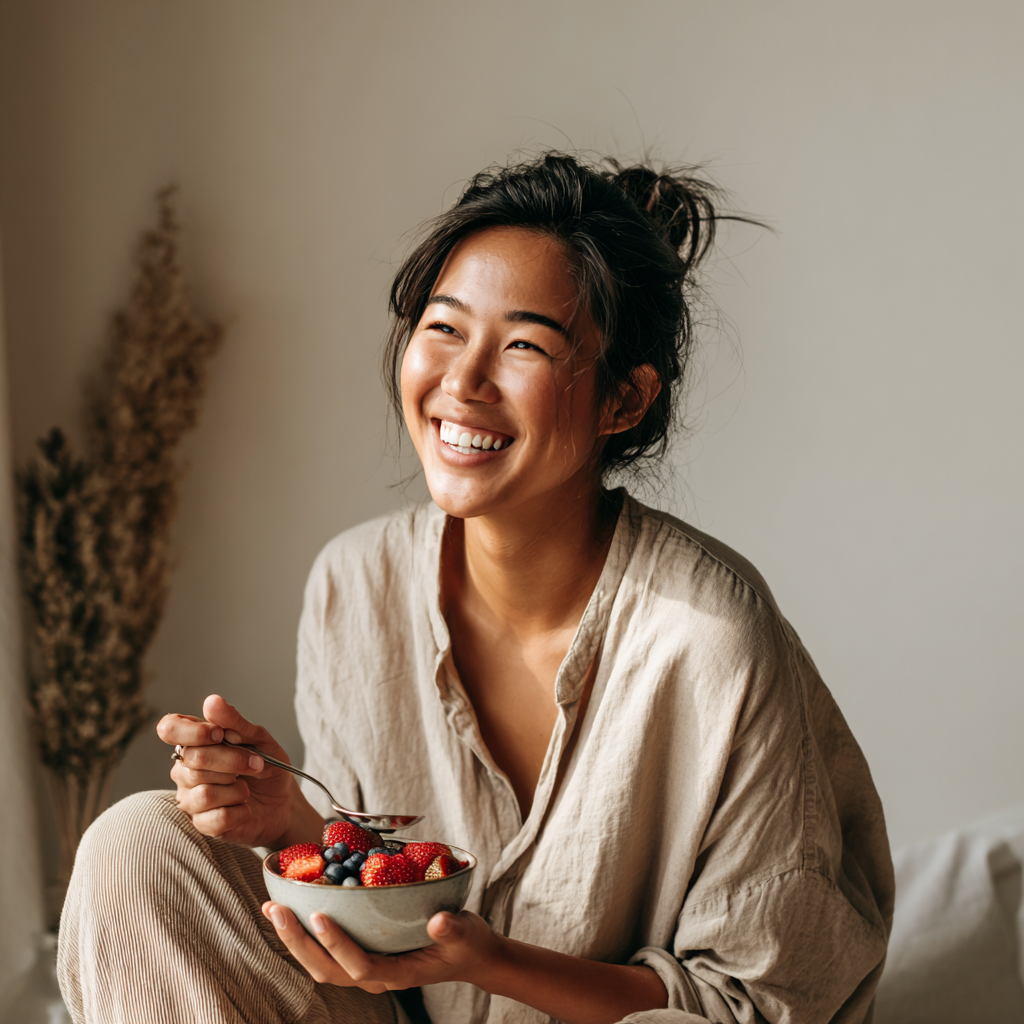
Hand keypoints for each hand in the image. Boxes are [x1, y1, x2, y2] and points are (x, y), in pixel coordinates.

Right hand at [157, 694, 317, 847]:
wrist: (283, 802)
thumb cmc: (267, 766)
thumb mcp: (259, 739)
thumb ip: (234, 722)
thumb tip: (211, 701)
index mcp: (194, 742)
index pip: (169, 728)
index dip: (192, 731)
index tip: (219, 734)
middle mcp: (184, 769)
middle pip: (194, 760)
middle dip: (233, 760)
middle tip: (256, 764)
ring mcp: (190, 798)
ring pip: (204, 792)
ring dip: (237, 788)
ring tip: (247, 787)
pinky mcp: (202, 824)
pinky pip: (216, 818)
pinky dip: (240, 810)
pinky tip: (245, 807)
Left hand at [261, 902, 499, 993]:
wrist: (468, 955)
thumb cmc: (467, 943)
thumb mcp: (466, 934)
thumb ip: (452, 928)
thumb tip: (437, 921)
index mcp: (398, 974)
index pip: (360, 965)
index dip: (337, 944)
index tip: (319, 916)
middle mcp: (376, 977)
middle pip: (327, 969)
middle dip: (298, 942)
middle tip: (277, 910)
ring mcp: (366, 970)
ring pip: (321, 965)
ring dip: (294, 940)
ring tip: (273, 909)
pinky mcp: (363, 955)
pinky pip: (326, 952)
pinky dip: (305, 935)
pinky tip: (293, 911)